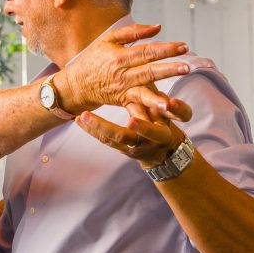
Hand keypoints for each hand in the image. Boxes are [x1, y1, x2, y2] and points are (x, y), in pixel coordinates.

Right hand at [57, 23, 191, 114]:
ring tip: (170, 102)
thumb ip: (133, 32)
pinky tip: (160, 114)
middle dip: (168, 70)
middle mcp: (121, 74)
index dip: (166, 49)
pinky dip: (147, 112)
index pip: (146, 51)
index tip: (184, 46)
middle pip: (148, 72)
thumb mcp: (108, 39)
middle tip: (187, 67)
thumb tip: (158, 27)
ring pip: (143, 93)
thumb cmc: (93, 58)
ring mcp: (122, 90)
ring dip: (157, 98)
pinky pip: (137, 107)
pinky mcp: (123, 101)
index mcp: (119, 56)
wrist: (75, 85)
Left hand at [75, 101, 190, 166]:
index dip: (145, 128)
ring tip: (80, 116)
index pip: (154, 133)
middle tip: (87, 116)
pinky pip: (103, 139)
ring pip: (109, 139)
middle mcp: (143, 144)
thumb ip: (176, 110)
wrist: (162, 150)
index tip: (132, 121)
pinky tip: (77, 119)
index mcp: (161, 136)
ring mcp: (130, 148)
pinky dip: (90, 129)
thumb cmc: (168, 124)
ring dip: (93, 127)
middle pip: (122, 138)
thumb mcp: (175, 118)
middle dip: (105, 127)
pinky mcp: (119, 147)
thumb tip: (171, 102)